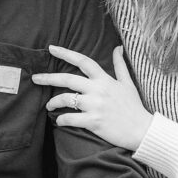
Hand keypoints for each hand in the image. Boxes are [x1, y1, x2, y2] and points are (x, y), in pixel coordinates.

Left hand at [32, 45, 151, 151]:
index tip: (51, 48)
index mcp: (104, 79)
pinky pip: (70, 119)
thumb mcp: (128, 83)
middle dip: (48, 78)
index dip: (66, 53)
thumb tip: (118, 47)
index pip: (83, 61)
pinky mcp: (94, 121)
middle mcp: (98, 90)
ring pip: (66, 99)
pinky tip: (59, 121)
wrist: (142, 130)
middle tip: (35, 78)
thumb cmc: (134, 107)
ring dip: (53, 102)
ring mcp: (95, 106)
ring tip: (48, 105)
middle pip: (68, 79)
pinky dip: (61, 120)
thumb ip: (120, 65)